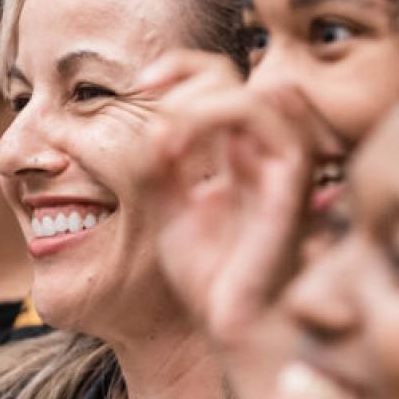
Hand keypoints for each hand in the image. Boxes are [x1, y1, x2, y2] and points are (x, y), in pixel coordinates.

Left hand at [136, 50, 344, 348]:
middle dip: (184, 72)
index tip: (139, 88)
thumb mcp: (165, 211)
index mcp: (238, 155)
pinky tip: (171, 151)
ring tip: (160, 137)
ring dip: (197, 99)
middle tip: (143, 96)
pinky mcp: (291, 185)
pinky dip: (210, 118)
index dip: (181, 70)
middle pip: (236, 76)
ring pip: (254, 91)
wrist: (235, 328)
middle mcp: (264, 153)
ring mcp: (282, 167)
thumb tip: (107, 126)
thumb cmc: (209, 279)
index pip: (219, 85)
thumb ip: (150, 167)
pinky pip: (265, 121)